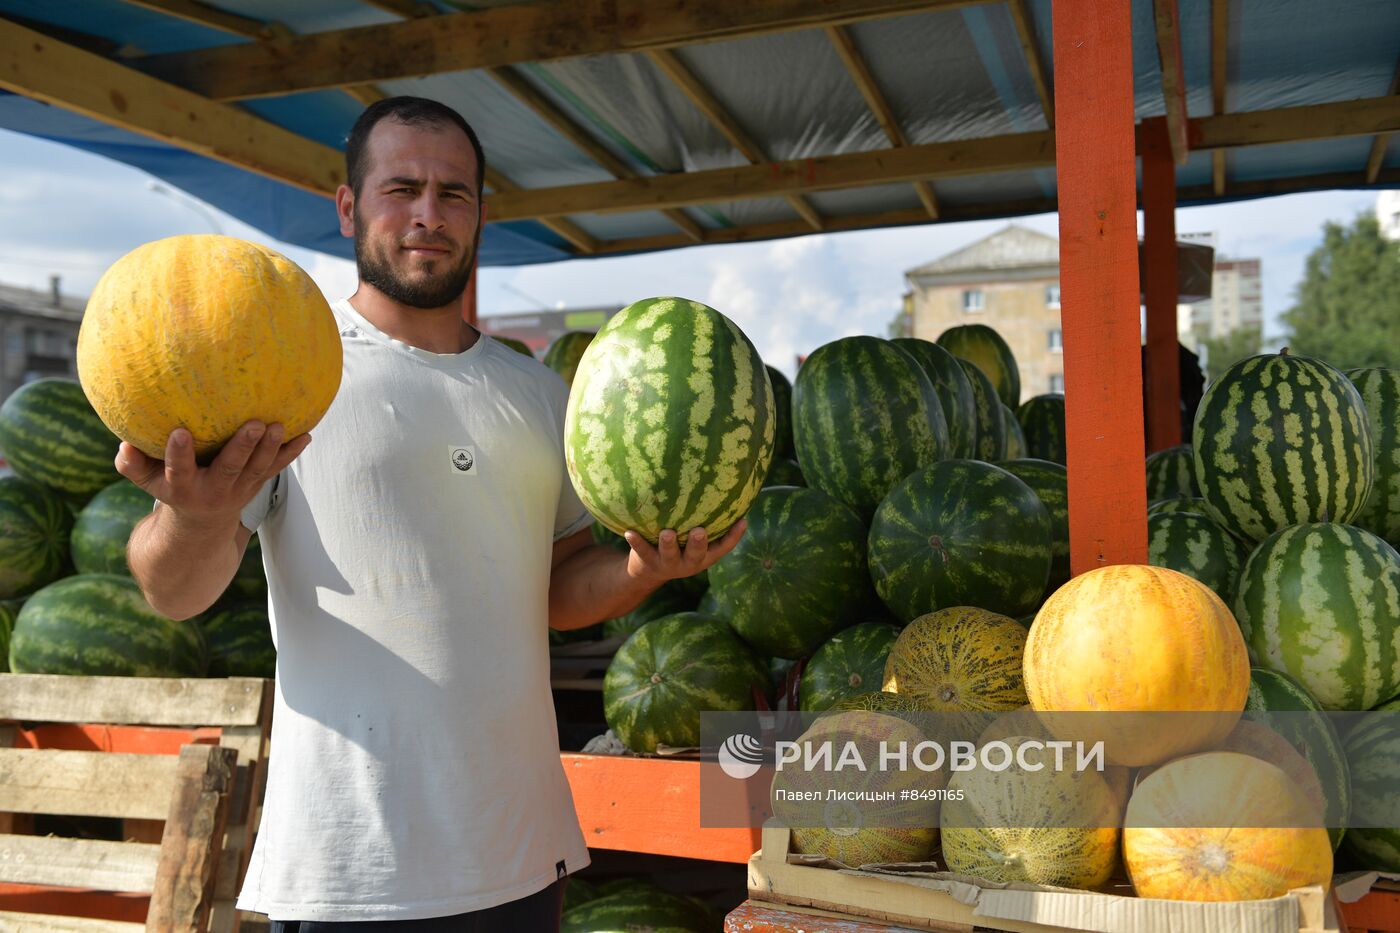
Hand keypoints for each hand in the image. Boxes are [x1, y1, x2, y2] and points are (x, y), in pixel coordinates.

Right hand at [115, 421, 310, 524]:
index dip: (179, 454)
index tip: (180, 432)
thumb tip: (123, 445)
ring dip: (270, 447)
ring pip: (257, 468)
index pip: (179, 470)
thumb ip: (132, 465)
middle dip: (242, 447)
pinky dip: (291, 453)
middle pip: (230, 468)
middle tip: (254, 424)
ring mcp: (238, 488)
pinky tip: (307, 434)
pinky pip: (275, 468)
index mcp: (183, 488)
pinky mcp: (256, 484)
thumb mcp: (147, 482)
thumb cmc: (170, 489)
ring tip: (279, 425)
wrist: (200, 525)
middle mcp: (214, 490)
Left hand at [623, 520, 747, 586]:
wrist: (647, 572)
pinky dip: (636, 542)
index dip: (734, 536)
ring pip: (669, 555)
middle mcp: (688, 563)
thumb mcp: (692, 537)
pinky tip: (629, 531)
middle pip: (696, 555)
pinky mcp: (647, 562)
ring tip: (667, 533)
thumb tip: (720, 483)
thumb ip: (704, 518)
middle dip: (698, 544)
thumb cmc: (678, 544)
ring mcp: (668, 564)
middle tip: (699, 531)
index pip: (723, 547)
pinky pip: (642, 551)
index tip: (742, 520)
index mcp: (704, 556)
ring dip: (669, 544)